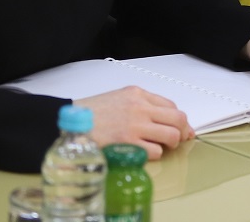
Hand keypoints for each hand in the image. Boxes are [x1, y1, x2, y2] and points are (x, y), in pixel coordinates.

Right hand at [77, 86, 192, 159]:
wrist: (68, 123)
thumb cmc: (91, 113)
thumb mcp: (118, 98)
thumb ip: (140, 104)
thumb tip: (163, 118)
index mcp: (138, 94)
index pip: (171, 106)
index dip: (179, 120)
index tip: (182, 128)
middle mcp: (140, 107)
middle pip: (178, 119)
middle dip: (181, 131)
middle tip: (177, 140)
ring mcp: (135, 126)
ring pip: (171, 135)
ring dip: (170, 144)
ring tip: (161, 148)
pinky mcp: (127, 144)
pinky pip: (154, 152)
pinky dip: (153, 155)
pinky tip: (144, 153)